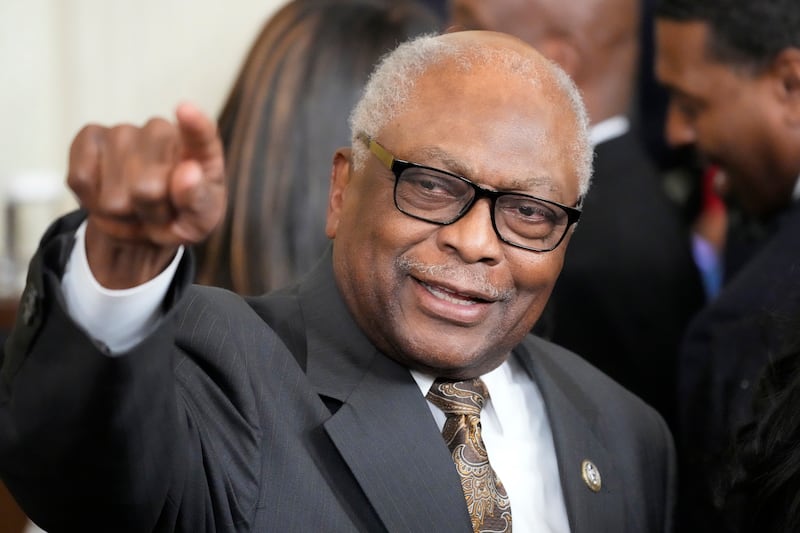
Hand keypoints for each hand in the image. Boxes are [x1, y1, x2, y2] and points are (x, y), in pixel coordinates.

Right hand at [68, 103, 225, 288]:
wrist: (145, 221)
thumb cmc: (179, 216)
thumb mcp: (199, 219)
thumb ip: (198, 200)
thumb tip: (188, 172)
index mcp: (200, 152)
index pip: (201, 135)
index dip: (193, 123)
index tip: (185, 110)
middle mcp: (162, 132)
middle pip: (147, 188)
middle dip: (148, 215)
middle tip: (157, 214)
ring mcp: (124, 131)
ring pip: (114, 195)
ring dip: (122, 214)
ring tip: (135, 209)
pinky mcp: (90, 136)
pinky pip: (81, 178)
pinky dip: (91, 201)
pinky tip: (107, 199)